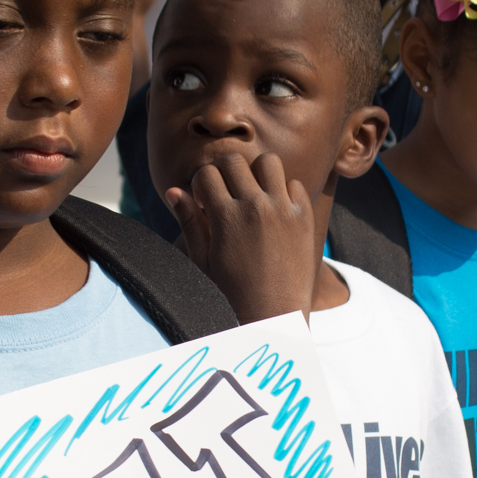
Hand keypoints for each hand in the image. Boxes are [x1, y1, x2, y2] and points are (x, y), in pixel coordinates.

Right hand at [164, 151, 319, 321]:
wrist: (275, 317)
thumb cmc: (231, 293)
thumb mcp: (203, 260)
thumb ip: (190, 222)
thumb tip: (173, 190)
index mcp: (226, 217)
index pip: (206, 174)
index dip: (200, 185)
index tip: (204, 202)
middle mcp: (255, 207)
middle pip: (234, 161)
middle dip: (223, 172)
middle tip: (224, 193)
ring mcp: (283, 209)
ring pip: (268, 162)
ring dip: (255, 172)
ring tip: (251, 193)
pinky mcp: (303, 217)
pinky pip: (293, 184)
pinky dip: (282, 190)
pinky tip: (273, 209)